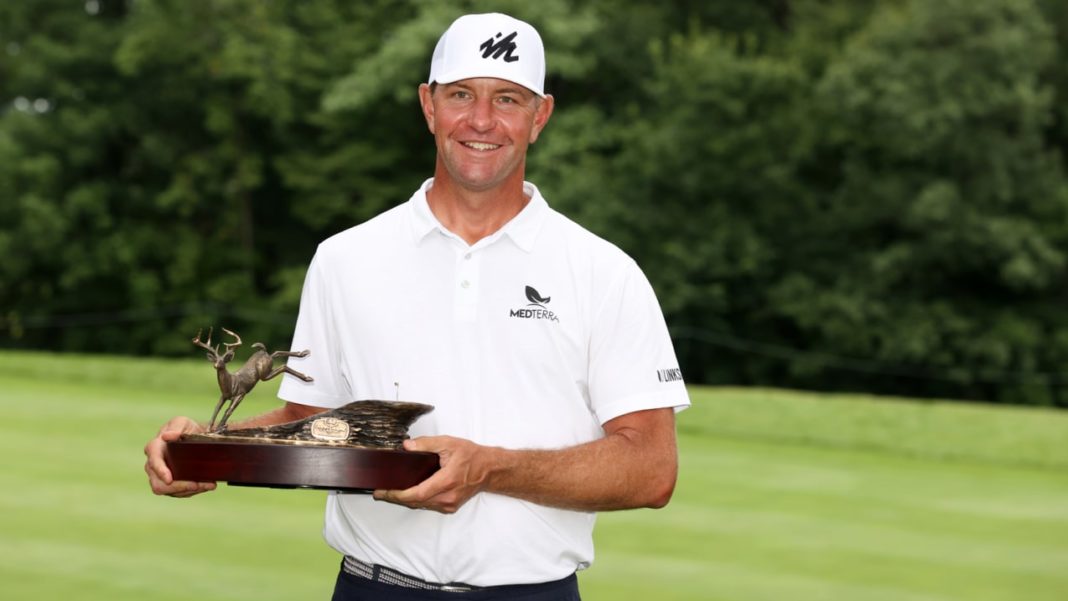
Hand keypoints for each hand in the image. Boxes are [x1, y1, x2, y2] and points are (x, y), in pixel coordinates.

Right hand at [144, 416, 216, 497]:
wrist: (194, 437)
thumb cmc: (185, 428)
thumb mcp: (182, 423)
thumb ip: (176, 429)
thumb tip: (166, 436)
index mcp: (154, 448)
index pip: (154, 462)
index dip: (160, 471)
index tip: (169, 479)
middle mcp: (153, 465)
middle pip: (158, 484)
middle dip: (178, 486)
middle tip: (197, 484)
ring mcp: (160, 476)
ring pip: (169, 491)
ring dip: (189, 490)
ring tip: (208, 485)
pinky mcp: (170, 484)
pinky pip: (179, 493)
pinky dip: (193, 491)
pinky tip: (205, 486)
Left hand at [373, 436, 490, 513]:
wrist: (489, 469)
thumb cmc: (472, 456)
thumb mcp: (449, 443)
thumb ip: (427, 443)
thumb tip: (407, 446)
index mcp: (446, 481)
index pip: (416, 494)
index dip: (397, 495)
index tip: (383, 492)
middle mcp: (447, 497)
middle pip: (415, 502)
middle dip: (396, 498)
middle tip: (380, 493)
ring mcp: (449, 504)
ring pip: (421, 505)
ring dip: (405, 500)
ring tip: (390, 493)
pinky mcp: (450, 506)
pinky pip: (429, 506)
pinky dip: (417, 501)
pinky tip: (409, 494)